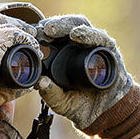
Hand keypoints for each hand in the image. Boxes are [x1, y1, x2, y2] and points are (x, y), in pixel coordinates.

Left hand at [35, 15, 139, 138]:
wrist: (106, 113)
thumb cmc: (81, 104)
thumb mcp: (62, 102)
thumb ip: (51, 94)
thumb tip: (40, 82)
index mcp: (62, 54)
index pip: (51, 36)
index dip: (41, 33)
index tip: (30, 35)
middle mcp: (78, 46)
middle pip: (64, 27)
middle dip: (52, 25)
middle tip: (41, 29)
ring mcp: (93, 45)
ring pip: (80, 25)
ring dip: (65, 25)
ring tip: (53, 29)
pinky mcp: (108, 49)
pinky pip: (99, 37)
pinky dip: (88, 34)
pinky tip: (77, 34)